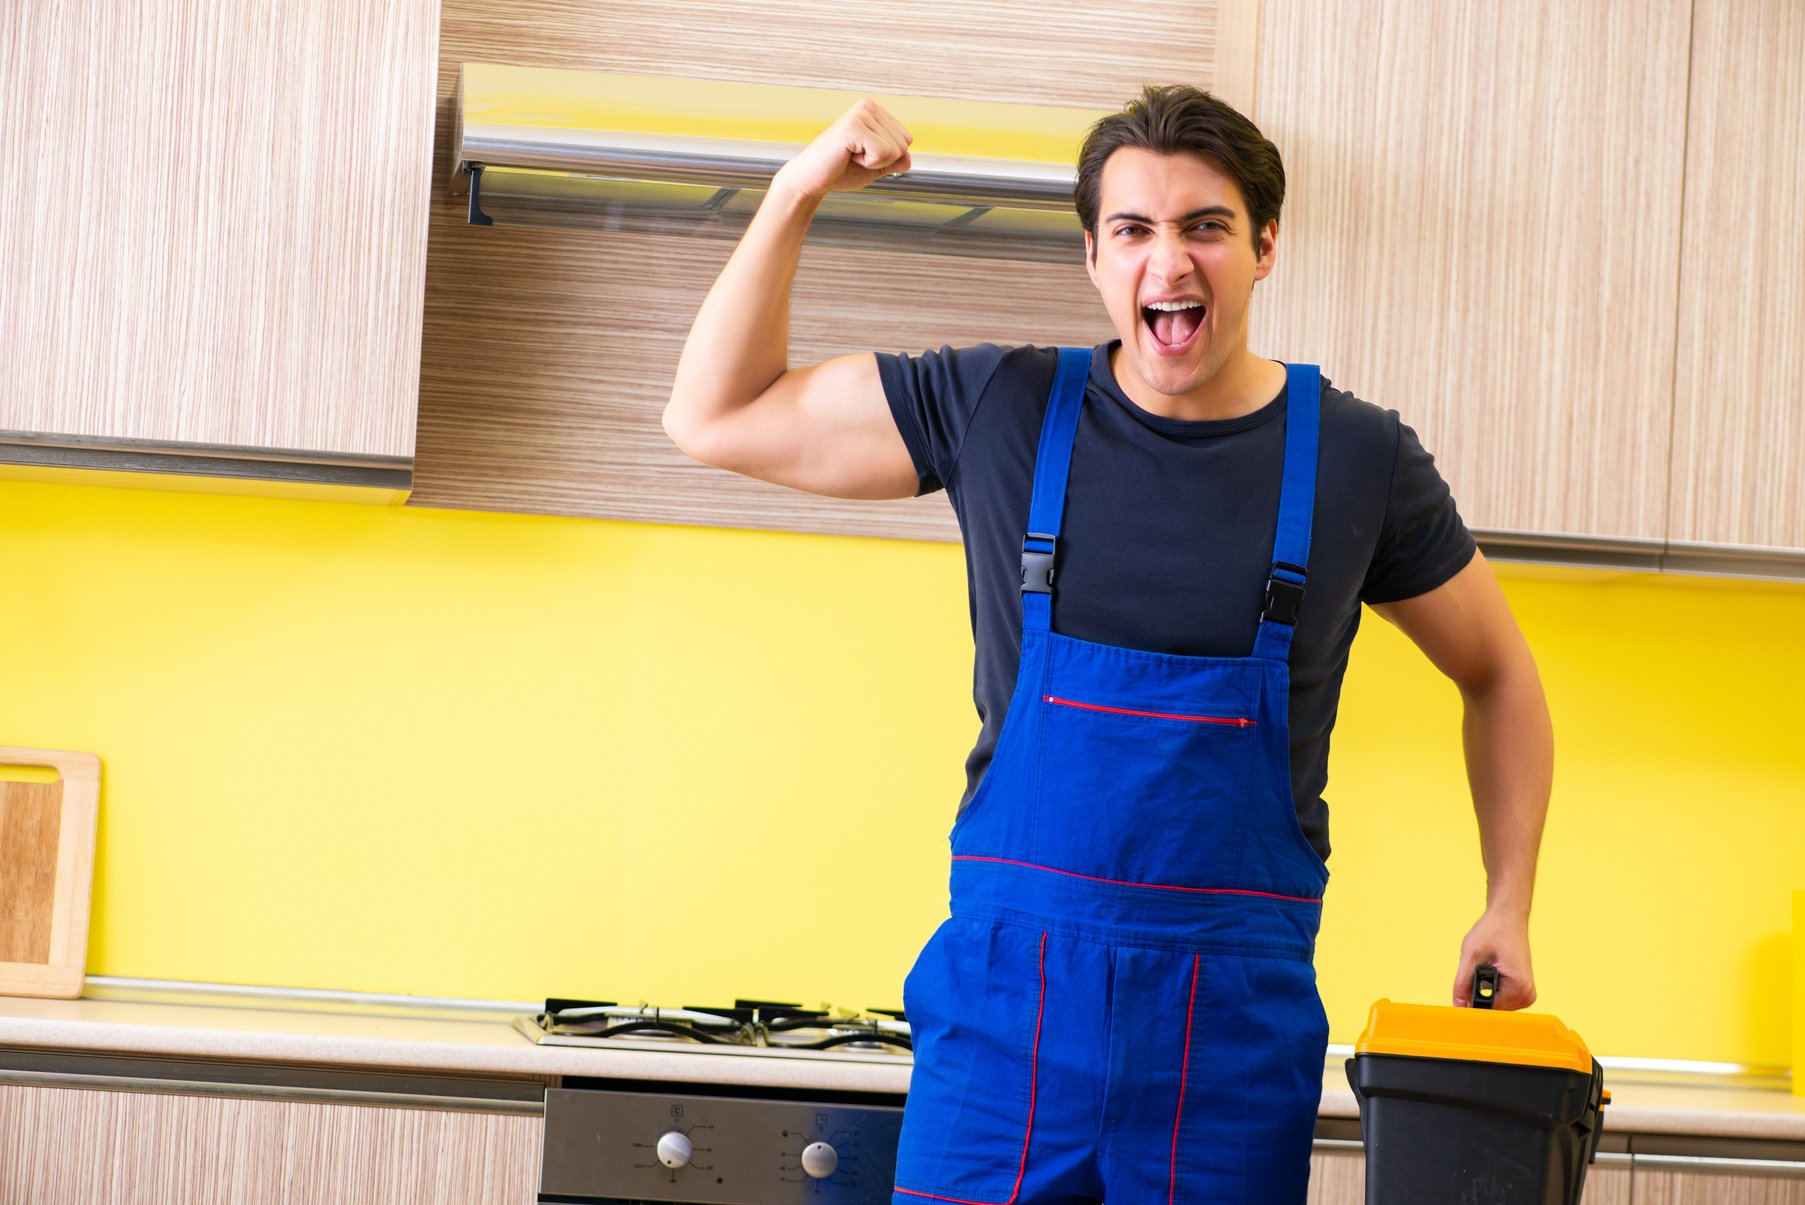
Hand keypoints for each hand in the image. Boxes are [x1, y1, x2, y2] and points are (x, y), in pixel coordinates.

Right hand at [771, 100, 912, 201]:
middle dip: (883, 160)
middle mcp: (868, 106)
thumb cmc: (840, 171)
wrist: (810, 180)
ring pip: (895, 150)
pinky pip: (883, 153)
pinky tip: (847, 156)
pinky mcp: (853, 126)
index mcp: (874, 110)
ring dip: (874, 162)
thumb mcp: (876, 166)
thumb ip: (896, 160)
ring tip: (850, 156)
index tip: (862, 155)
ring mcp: (860, 114)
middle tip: (854, 157)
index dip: (888, 157)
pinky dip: (869, 164)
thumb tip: (908, 157)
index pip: (906, 139)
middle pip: (903, 144)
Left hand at [1451, 910, 1535, 1009]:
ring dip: (1483, 990)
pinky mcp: (1522, 990)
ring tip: (1485, 966)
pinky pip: (1499, 998)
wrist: (1508, 917)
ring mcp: (1527, 993)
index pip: (1488, 1009)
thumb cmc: (1493, 930)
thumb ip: (1462, 982)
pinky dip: (1489, 988)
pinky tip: (1490, 971)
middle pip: (1492, 1008)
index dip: (1470, 1001)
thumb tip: (1457, 1006)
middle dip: (1478, 993)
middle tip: (1476, 969)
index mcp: (1519, 988)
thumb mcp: (1471, 954)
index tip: (1461, 991)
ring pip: (1494, 1005)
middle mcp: (1527, 994)